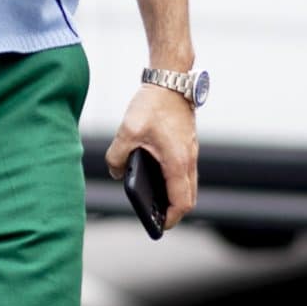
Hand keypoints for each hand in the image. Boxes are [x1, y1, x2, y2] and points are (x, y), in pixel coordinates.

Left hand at [104, 82, 198, 227]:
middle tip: (156, 217)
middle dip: (174, 211)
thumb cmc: (152, 105)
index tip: (159, 225)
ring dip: (175, 195)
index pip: (181, 202)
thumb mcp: (126, 132)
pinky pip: (185, 171)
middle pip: (189, 197)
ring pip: (189, 184)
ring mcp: (190, 152)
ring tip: (155, 200)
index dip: (171, 218)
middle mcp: (189, 159)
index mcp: (177, 162)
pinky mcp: (187, 144)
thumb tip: (117, 173)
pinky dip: (175, 180)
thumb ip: (116, 157)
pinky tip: (156, 176)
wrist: (170, 80)